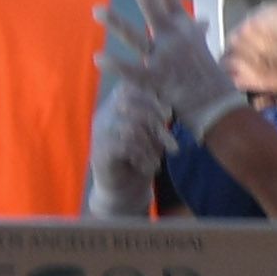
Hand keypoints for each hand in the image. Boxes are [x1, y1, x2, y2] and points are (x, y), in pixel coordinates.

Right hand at [85, 73, 170, 216]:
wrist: (124, 188)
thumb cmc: (142, 154)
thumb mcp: (152, 130)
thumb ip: (158, 113)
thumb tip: (177, 99)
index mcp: (115, 105)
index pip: (130, 87)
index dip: (151, 97)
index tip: (168, 114)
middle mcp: (104, 116)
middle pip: (131, 104)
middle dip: (156, 120)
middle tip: (170, 141)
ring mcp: (99, 134)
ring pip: (131, 126)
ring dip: (152, 144)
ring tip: (159, 157)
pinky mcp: (100, 152)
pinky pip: (126, 146)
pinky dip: (144, 157)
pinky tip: (149, 166)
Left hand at [104, 0, 240, 133]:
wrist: (218, 106)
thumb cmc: (206, 75)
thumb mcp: (201, 48)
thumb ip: (194, 31)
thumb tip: (201, 19)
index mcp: (183, 29)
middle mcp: (173, 39)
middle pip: (155, 7)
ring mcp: (163, 60)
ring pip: (136, 38)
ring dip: (117, 24)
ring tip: (95, 9)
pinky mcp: (154, 82)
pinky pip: (132, 73)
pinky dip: (117, 66)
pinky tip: (98, 58)